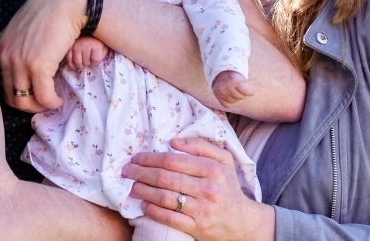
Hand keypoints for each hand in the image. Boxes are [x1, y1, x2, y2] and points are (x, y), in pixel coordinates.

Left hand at [0, 0, 87, 111]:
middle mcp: (5, 55)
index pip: (2, 83)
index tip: (33, 94)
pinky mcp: (37, 65)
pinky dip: (51, 103)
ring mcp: (20, 61)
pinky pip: (43, 96)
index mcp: (1, 47)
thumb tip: (25, 65)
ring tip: (51, 102)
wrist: (65, 1)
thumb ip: (19, 45)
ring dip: (40, 106)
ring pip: (24, 101)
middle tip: (42, 103)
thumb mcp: (24, 29)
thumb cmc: (50, 11)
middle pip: (10, 96)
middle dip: (28, 105)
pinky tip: (58, 100)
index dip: (18, 94)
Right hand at [65, 36, 109, 69]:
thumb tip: (110, 57)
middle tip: (87, 58)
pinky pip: (68, 60)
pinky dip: (71, 64)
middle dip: (87, 62)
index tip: (94, 57)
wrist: (86, 27)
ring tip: (82, 61)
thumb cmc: (96, 39)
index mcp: (96, 45)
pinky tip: (74, 64)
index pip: (95, 62)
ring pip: (77, 63)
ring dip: (80, 64)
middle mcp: (85, 45)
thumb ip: (106, 52)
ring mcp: (76, 46)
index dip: (95, 61)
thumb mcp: (104, 45)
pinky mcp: (69, 47)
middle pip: (86, 63)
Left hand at [123, 137, 273, 240]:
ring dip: (143, 191)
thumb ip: (201, 146)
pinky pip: (169, 218)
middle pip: (165, 178)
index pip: (173, 160)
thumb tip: (174, 141)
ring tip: (131, 187)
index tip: (136, 158)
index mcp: (213, 169)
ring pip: (165, 198)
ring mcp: (202, 209)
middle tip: (127, 171)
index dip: (150, 158)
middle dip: (141, 173)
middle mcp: (208, 188)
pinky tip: (143, 205)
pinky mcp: (198, 227)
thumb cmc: (228, 187)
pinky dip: (153, 210)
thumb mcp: (224, 160)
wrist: (242, 222)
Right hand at [211, 70, 254, 105]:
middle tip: (238, 89)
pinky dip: (229, 102)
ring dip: (235, 98)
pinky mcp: (218, 96)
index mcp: (235, 81)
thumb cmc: (233, 76)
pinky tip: (228, 96)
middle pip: (241, 97)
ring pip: (234, 101)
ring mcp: (222, 92)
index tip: (251, 92)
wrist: (220, 73)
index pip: (246, 92)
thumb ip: (245, 86)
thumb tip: (251, 94)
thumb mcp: (240, 77)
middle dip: (241, 94)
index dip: (250, 92)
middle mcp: (228, 87)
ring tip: (233, 92)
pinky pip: (227, 105)